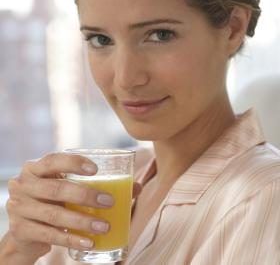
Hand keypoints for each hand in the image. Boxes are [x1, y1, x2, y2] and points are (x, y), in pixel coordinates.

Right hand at [1, 152, 140, 262]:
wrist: (26, 230)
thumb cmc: (55, 202)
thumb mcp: (70, 190)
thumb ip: (99, 185)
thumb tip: (136, 187)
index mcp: (36, 168)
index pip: (53, 160)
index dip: (74, 163)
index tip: (96, 169)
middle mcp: (23, 184)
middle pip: (57, 189)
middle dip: (86, 196)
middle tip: (109, 202)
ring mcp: (19, 207)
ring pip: (55, 215)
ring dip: (83, 222)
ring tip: (105, 227)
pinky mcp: (20, 230)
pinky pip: (50, 235)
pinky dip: (72, 239)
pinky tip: (90, 242)